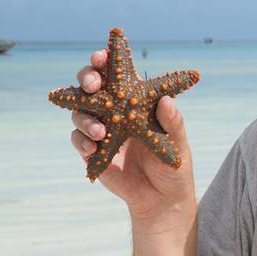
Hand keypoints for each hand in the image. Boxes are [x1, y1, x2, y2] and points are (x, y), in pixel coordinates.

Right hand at [69, 48, 196, 226]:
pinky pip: (78, 140)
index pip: (116, 74)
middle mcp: (114, 110)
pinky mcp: (92, 151)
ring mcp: (100, 130)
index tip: (101, 56)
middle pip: (91, 86)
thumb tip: (166, 101)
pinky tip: (92, 146)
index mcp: (135, 101)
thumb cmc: (172, 165)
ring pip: (80, 112)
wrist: (162, 199)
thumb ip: (172, 124)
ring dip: (85, 118)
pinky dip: (82, 141)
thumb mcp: (177, 144)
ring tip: (100, 131)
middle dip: (86, 79)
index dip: (104, 61)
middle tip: (93, 84)